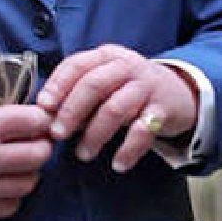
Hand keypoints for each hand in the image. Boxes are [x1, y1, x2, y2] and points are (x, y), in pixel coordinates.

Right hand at [0, 87, 52, 217]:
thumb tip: (25, 100)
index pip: (33, 121)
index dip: (41, 118)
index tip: (37, 119)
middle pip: (38, 155)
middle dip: (41, 144)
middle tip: (34, 140)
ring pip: (29, 182)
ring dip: (30, 171)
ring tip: (18, 161)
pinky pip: (12, 205)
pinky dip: (13, 195)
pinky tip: (4, 181)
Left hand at [34, 44, 198, 172]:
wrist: (178, 92)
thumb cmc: (128, 88)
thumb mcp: (104, 80)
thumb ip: (77, 92)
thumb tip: (44, 115)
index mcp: (106, 56)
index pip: (77, 65)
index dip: (58, 85)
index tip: (43, 107)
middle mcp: (126, 67)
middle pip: (94, 85)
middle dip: (71, 110)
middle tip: (57, 134)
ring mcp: (146, 87)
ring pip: (115, 109)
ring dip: (95, 134)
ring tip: (83, 154)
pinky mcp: (163, 110)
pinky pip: (143, 131)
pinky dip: (128, 149)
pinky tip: (118, 163)